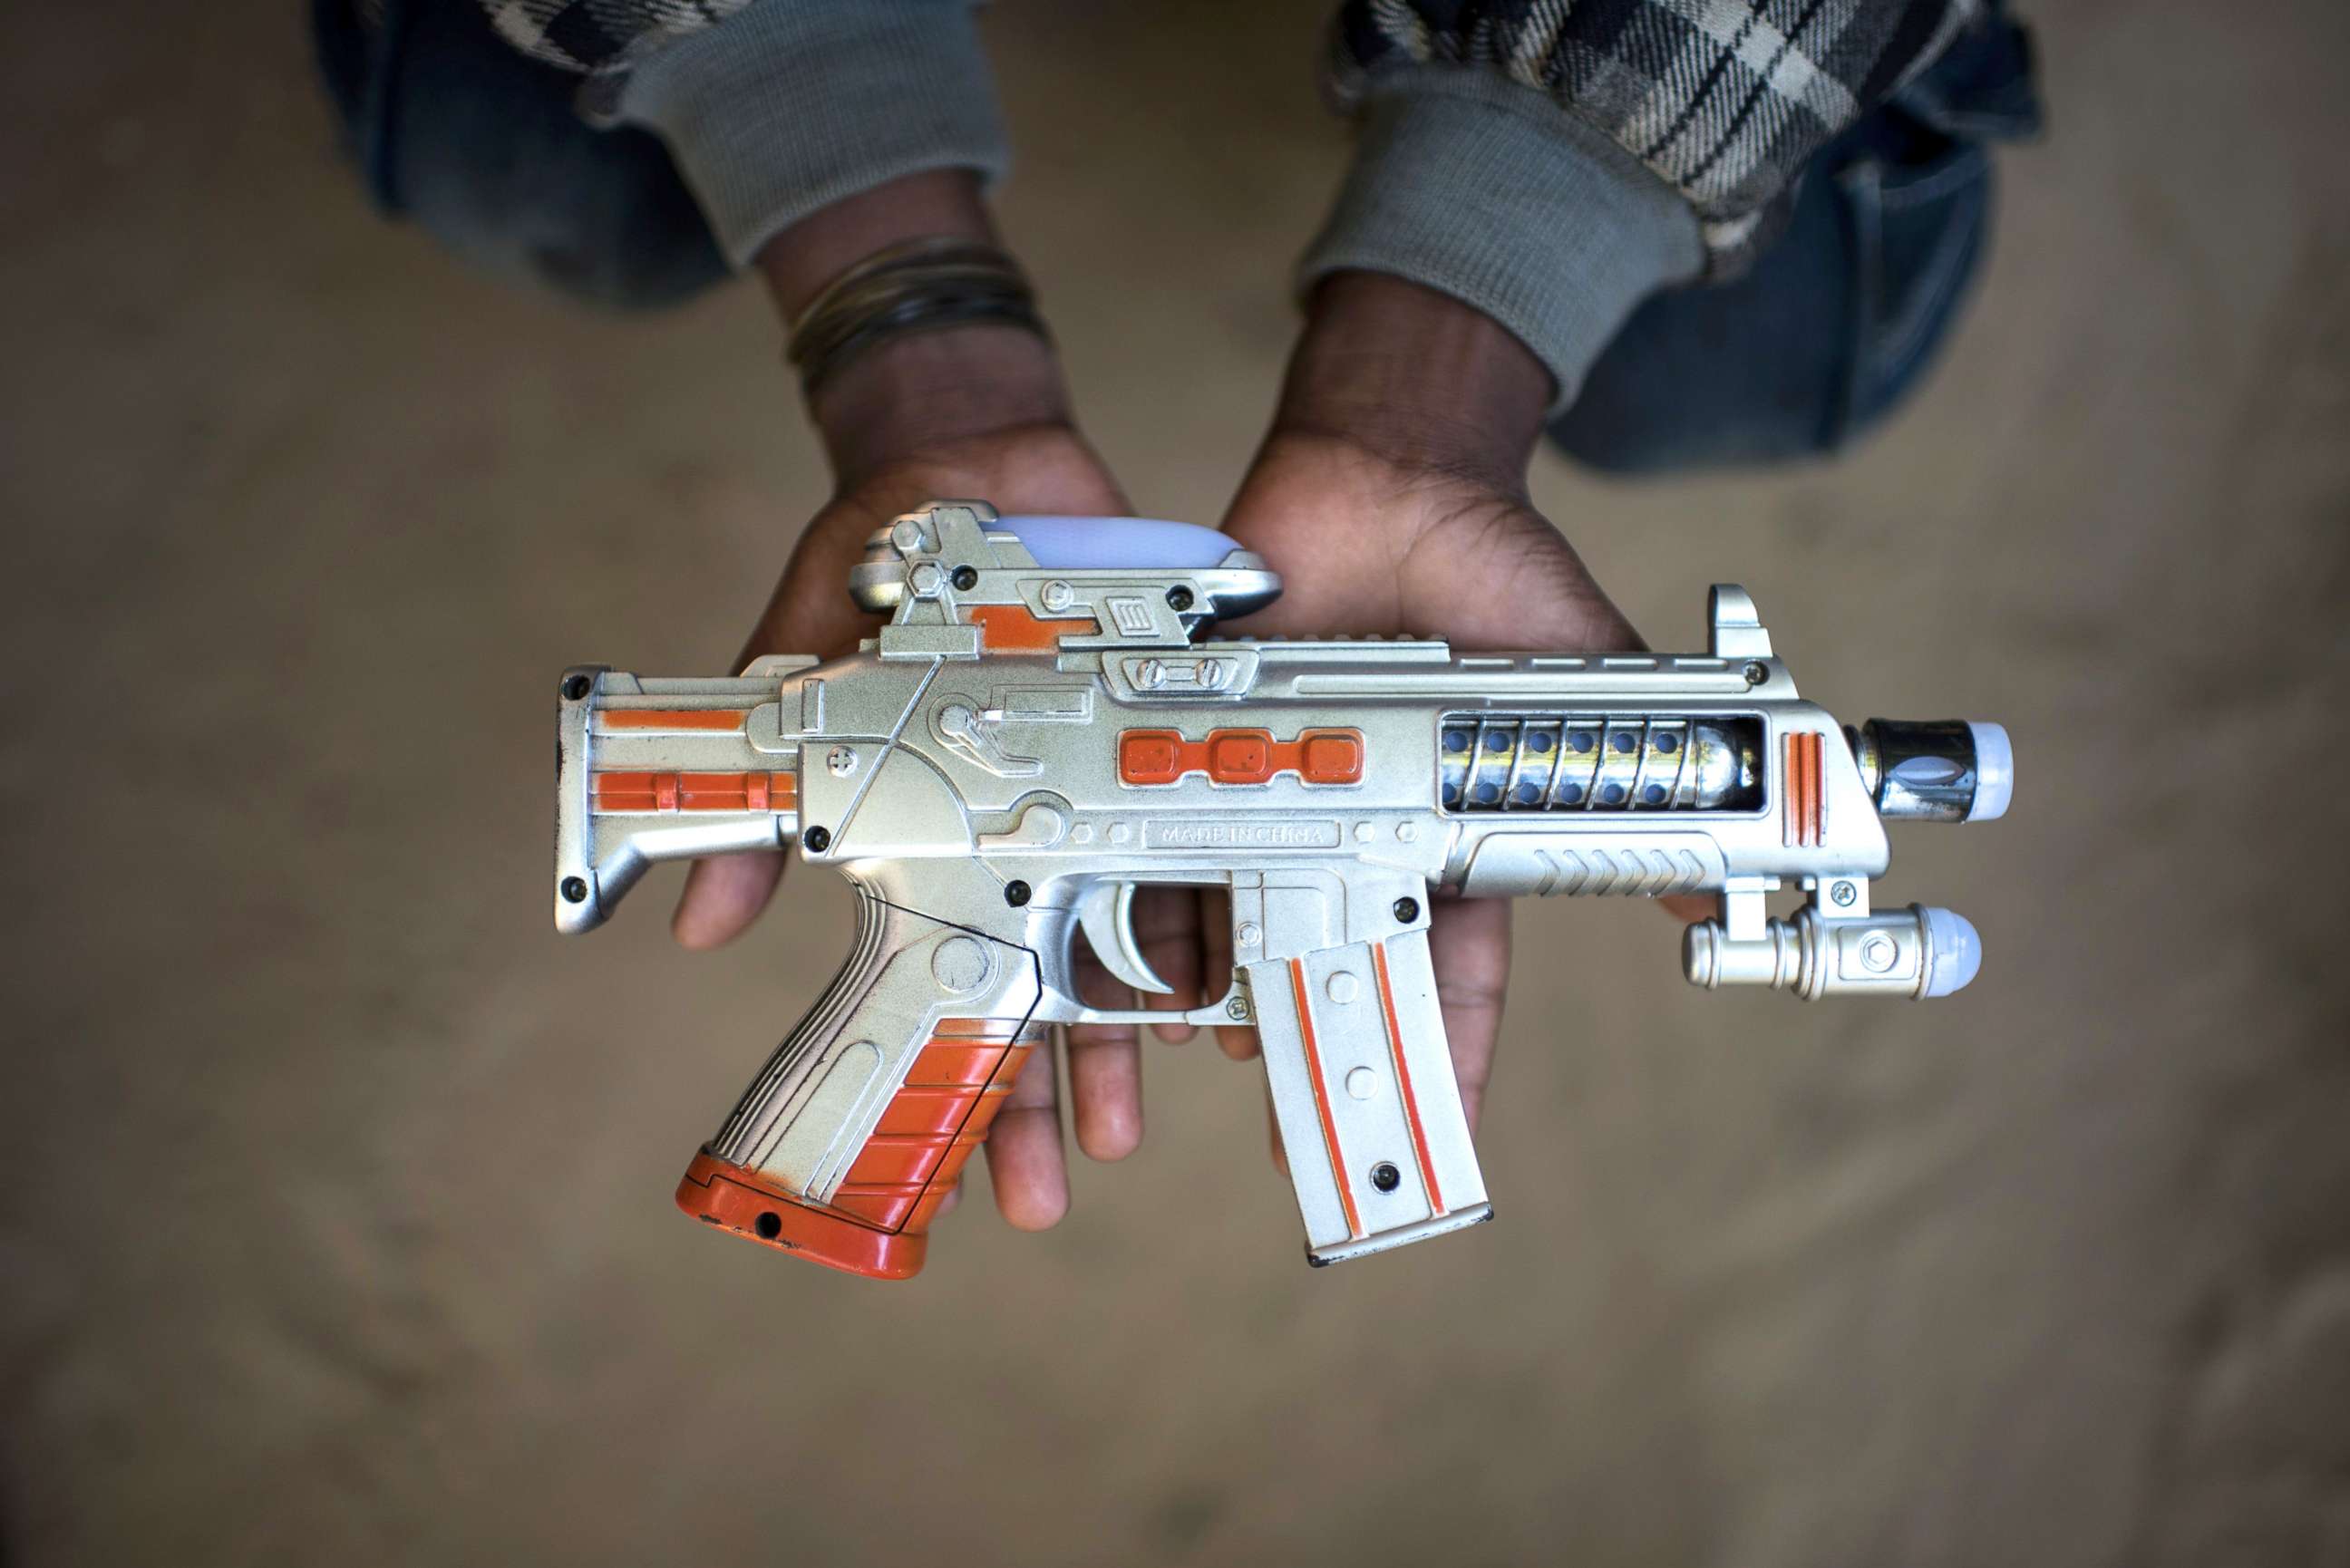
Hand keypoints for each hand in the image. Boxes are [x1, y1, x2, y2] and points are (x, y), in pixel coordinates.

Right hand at [667, 174, 1139, 1232]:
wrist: (984, 461)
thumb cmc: (883, 565)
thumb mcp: (808, 658)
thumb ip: (770, 784)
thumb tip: (701, 931)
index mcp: (951, 846)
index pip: (956, 991)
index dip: (972, 1088)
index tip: (983, 1183)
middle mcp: (1033, 841)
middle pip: (1050, 997)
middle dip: (1048, 1099)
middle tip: (1055, 1191)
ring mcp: (1113, 797)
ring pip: (1141, 943)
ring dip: (1144, 1034)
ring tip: (1153, 1114)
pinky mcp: (1184, 739)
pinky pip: (1215, 847)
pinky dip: (1224, 922)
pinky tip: (1239, 997)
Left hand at [1156, 276, 1643, 1157]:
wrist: (1389, 468)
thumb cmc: (1493, 568)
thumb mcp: (1580, 669)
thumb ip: (1624, 766)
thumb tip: (1710, 879)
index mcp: (1445, 831)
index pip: (1453, 965)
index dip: (1450, 1048)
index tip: (1439, 1129)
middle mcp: (1355, 827)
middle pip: (1334, 963)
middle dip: (1323, 1045)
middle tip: (1308, 1123)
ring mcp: (1277, 792)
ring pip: (1244, 920)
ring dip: (1227, 995)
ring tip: (1223, 1054)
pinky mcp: (1205, 747)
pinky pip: (1169, 840)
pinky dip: (1155, 903)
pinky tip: (1145, 965)